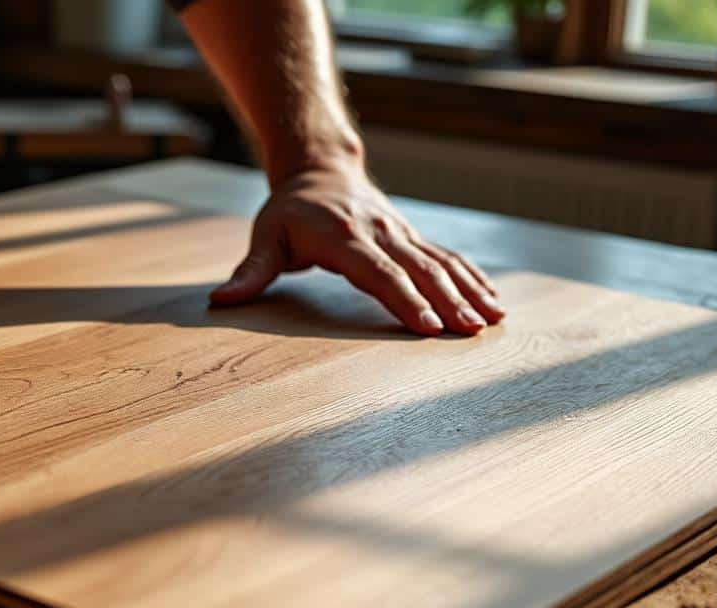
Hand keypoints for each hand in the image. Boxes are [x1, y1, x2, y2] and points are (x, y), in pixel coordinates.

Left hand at [210, 167, 503, 334]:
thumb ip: (251, 271)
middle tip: (471, 330)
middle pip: (418, 269)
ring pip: (440, 262)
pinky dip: (472, 277)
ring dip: (468, 291)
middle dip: (447, 301)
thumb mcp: (264, 237)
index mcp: (343, 237)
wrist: (318, 168)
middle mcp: (379, 233)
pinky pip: (447, 256)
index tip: (426, 326)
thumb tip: (222, 299)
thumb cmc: (288, 212)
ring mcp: (400, 233)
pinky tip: (494, 301)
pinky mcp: (412, 236)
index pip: (378, 272)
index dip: (402, 298)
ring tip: (493, 319)